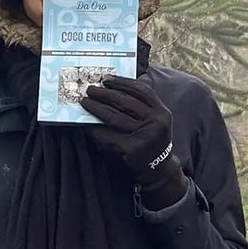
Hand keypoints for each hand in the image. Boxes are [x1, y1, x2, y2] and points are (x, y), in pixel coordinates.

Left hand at [81, 75, 186, 209]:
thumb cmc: (151, 140)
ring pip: (113, 117)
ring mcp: (143, 137)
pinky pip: (107, 134)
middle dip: (104, 93)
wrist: (158, 169)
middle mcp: (155, 123)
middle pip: (125, 101)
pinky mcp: (130, 150)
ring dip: (96, 107)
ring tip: (85, 102)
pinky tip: (88, 123)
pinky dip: (96, 128)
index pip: (141, 91)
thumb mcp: (155, 121)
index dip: (122, 82)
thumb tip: (112, 87)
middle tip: (90, 89)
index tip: (106, 79)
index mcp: (162, 112)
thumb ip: (142, 105)